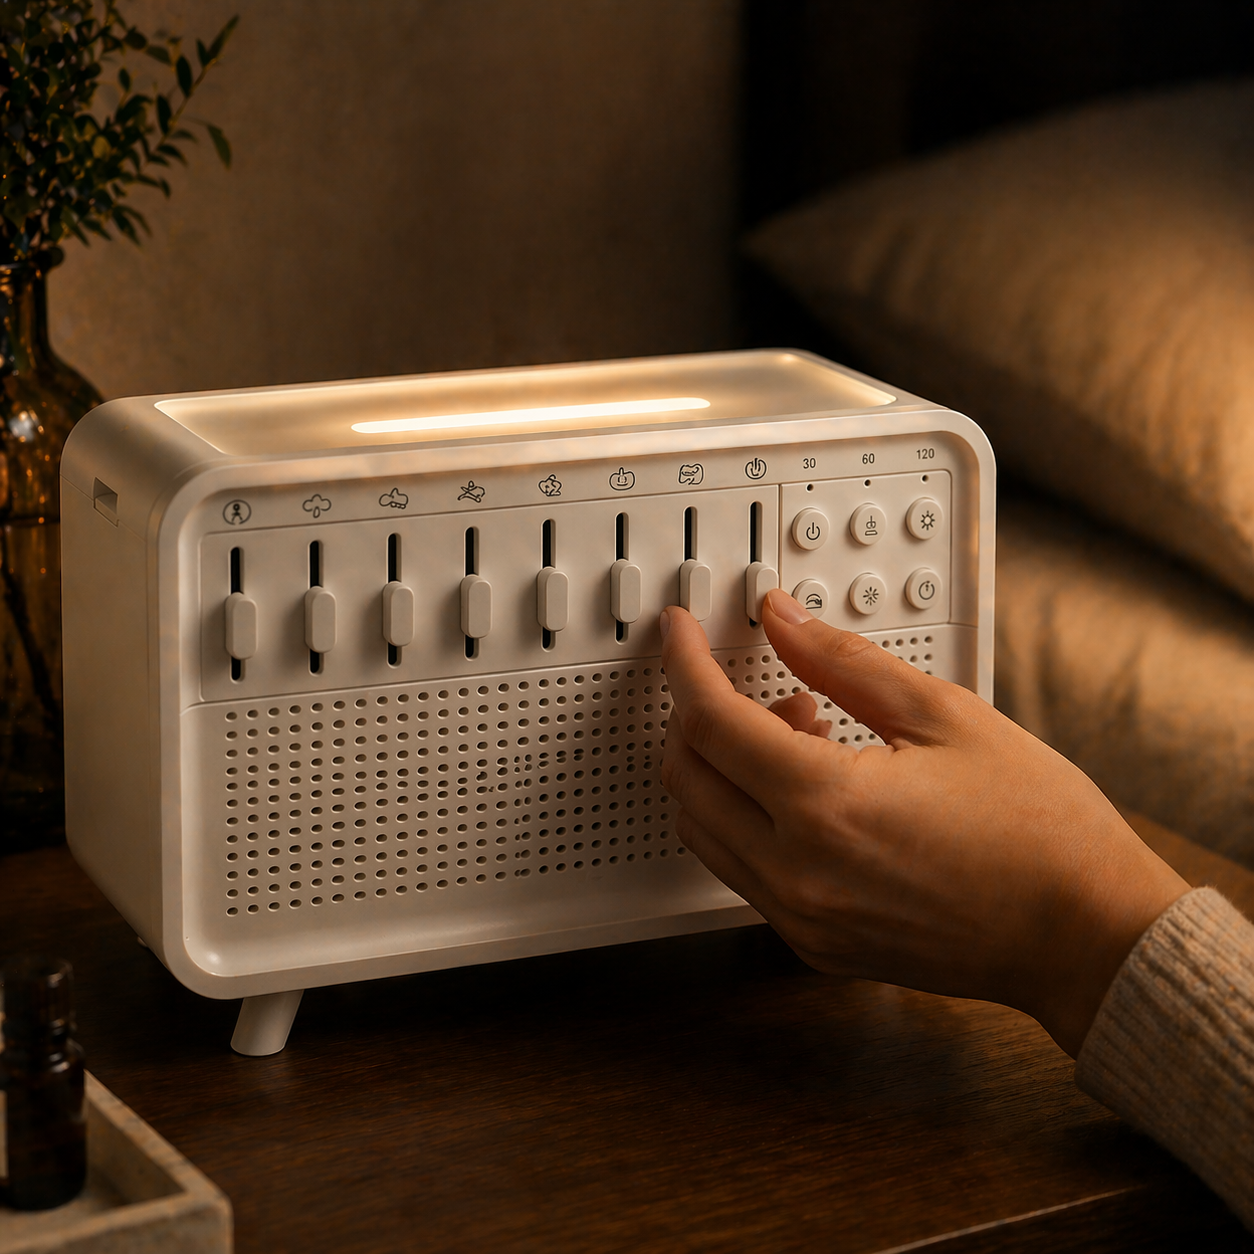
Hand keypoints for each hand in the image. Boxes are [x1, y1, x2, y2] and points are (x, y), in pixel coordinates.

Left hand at [659, 589, 1188, 1055]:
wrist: (1084, 936)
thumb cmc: (1038, 831)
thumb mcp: (943, 715)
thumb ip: (842, 661)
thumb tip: (780, 619)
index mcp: (825, 808)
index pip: (709, 721)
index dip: (685, 664)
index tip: (681, 633)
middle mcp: (798, 874)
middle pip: (686, 777)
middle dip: (693, 715)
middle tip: (741, 677)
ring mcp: (801, 918)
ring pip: (702, 829)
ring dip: (718, 769)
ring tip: (796, 729)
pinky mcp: (814, 945)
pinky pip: (739, 871)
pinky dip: (745, 818)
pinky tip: (805, 790)